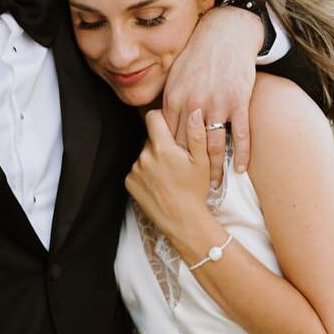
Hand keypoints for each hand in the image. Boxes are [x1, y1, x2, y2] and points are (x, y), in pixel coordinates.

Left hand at [125, 108, 212, 252]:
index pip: (153, 117)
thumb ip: (196, 134)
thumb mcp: (203, 162)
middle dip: (161, 143)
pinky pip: (137, 169)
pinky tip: (159, 183)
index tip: (169, 126)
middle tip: (176, 159)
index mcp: (162, 148)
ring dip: (153, 159)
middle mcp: (145, 156)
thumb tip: (193, 111)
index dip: (161, 118)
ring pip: (144, 154)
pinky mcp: (129, 182)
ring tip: (168, 175)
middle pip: (150, 138)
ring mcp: (135, 170)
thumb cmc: (195, 191)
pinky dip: (146, 172)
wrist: (183, 221)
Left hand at [160, 4, 263, 185]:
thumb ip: (167, 102)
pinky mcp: (239, 101)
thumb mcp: (174, 76)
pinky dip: (241, 153)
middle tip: (189, 193)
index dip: (169, 160)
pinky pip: (241, 133)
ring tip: (216, 188)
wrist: (225, 34)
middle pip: (188, 146)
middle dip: (188, 172)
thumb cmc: (198, 55)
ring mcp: (217, 103)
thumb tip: (156, 124)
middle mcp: (194, 103)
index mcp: (174, 99)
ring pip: (215, 145)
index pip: (168, 137)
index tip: (169, 179)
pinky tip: (239, 170)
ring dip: (216, 170)